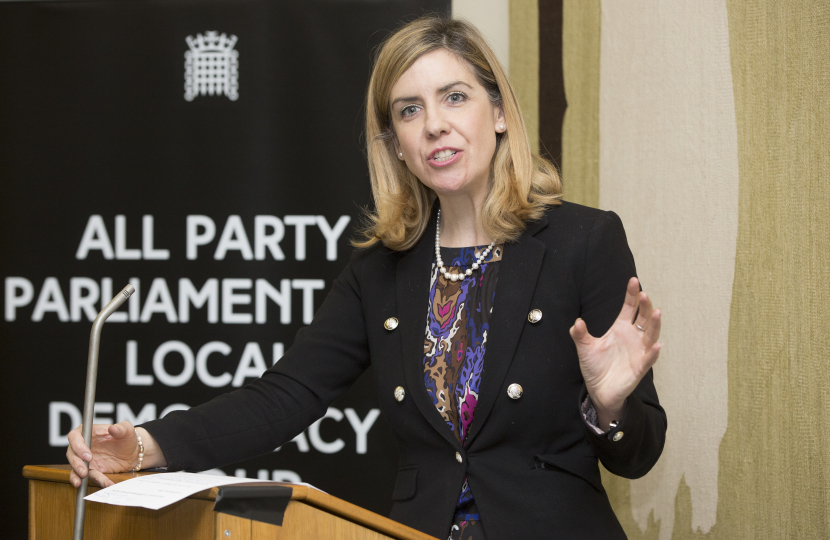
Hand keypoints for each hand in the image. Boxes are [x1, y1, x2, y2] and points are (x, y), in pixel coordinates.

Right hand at [66, 421, 140, 487]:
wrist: (133, 452)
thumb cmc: (127, 437)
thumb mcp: (127, 430)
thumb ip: (120, 428)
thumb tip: (112, 428)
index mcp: (89, 432)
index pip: (75, 436)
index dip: (78, 446)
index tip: (87, 455)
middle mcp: (84, 446)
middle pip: (71, 454)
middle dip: (76, 463)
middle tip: (84, 471)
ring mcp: (86, 459)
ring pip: (75, 468)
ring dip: (77, 475)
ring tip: (80, 483)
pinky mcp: (93, 470)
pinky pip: (91, 477)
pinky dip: (97, 481)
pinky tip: (104, 484)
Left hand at [569, 277, 661, 428]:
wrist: (598, 390)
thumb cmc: (595, 366)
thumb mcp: (584, 348)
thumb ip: (579, 334)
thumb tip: (576, 322)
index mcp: (620, 328)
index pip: (629, 308)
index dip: (632, 295)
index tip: (633, 281)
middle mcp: (633, 337)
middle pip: (643, 318)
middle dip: (645, 306)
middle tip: (644, 294)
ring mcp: (638, 352)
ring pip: (650, 335)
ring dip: (654, 324)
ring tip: (657, 312)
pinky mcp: (639, 368)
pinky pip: (648, 359)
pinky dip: (653, 352)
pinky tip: (656, 345)